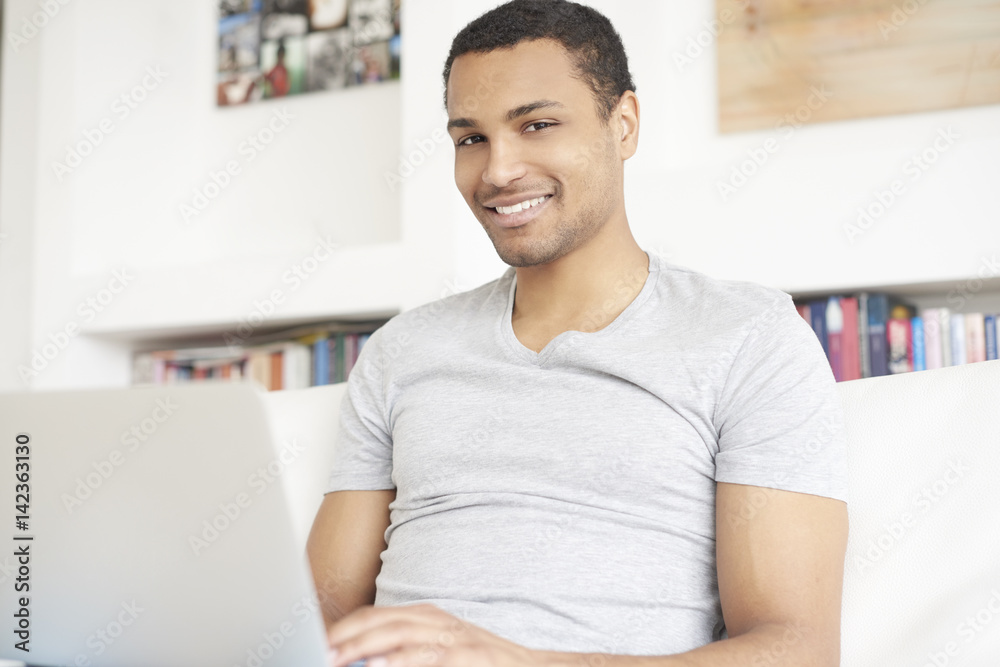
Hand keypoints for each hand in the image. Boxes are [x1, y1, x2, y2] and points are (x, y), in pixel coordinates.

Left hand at [327, 603, 538, 666]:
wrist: (529, 666)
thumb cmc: (477, 662)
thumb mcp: (435, 650)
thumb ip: (402, 652)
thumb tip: (360, 662)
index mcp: (424, 616)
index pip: (375, 615)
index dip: (344, 628)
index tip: (317, 643)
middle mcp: (435, 620)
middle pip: (381, 621)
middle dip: (347, 637)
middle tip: (320, 654)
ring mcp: (453, 636)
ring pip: (401, 634)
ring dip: (365, 647)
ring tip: (339, 658)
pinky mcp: (468, 654)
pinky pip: (429, 655)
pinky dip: (402, 660)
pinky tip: (379, 666)